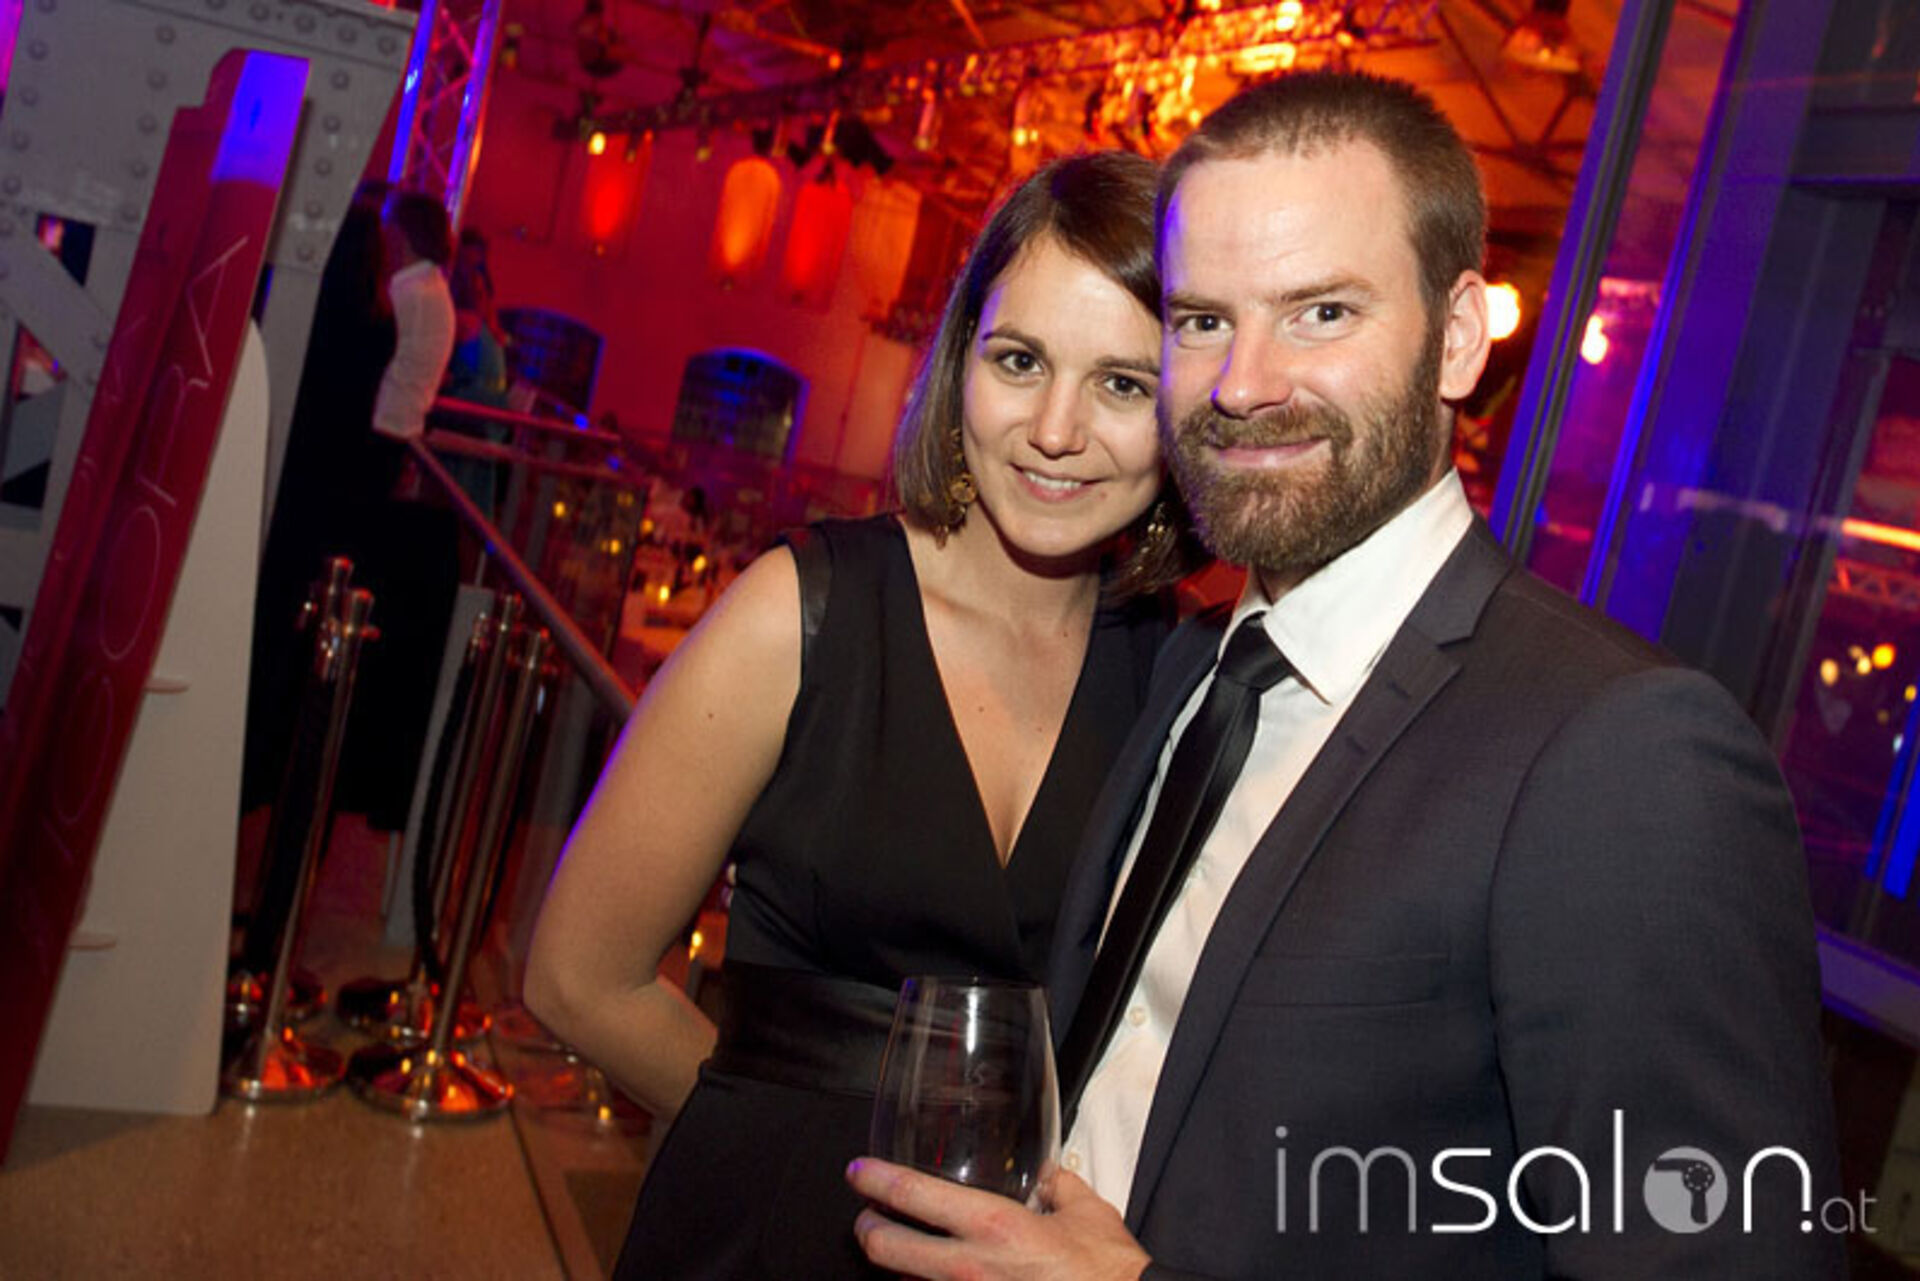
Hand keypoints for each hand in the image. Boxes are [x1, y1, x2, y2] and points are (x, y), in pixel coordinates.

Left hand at [848, 1158, 1149, 1280]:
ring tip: (898, 1250)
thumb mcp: (1088, 1214)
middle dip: (867, 1228)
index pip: (912, 1195)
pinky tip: (927, 1278)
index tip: (858, 1171)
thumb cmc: (1107, 1272)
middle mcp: (970, 1269)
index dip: (875, 1179)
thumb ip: (1061, 1185)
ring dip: (894, 1265)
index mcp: (994, 1226)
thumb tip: (1048, 1173)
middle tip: (867, 1215)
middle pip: (885, 1248)